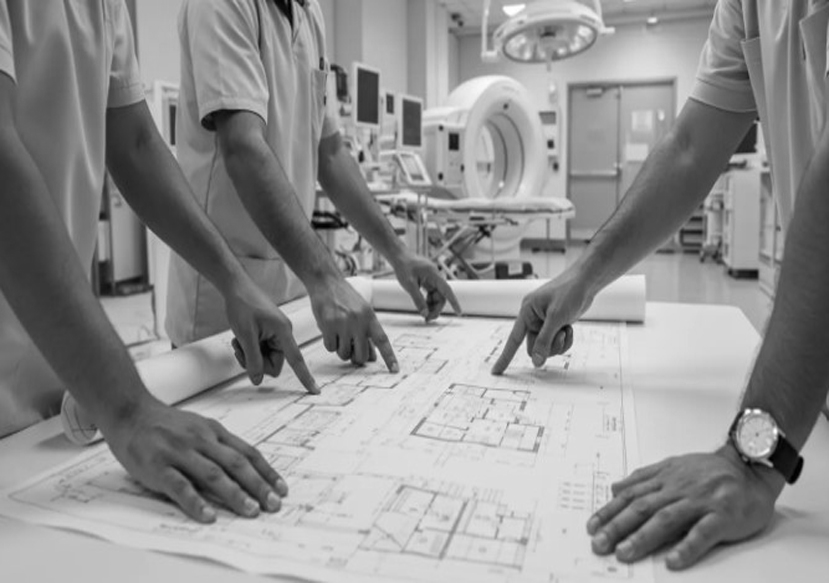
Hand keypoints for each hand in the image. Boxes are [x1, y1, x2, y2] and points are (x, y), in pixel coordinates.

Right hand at [101, 399, 287, 522]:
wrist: (130, 412)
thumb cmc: (167, 425)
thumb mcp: (199, 428)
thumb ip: (219, 446)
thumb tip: (247, 469)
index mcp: (214, 431)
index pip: (247, 453)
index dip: (266, 471)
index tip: (281, 488)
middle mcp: (201, 440)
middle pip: (236, 464)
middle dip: (258, 485)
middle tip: (274, 504)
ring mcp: (180, 452)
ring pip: (213, 475)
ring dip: (235, 494)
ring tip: (251, 511)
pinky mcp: (158, 466)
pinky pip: (180, 486)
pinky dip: (196, 502)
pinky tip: (209, 516)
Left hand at [224, 281, 318, 392]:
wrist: (237, 288)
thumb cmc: (243, 305)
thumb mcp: (245, 335)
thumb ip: (253, 359)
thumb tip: (258, 380)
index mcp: (284, 332)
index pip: (297, 360)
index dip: (305, 377)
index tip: (314, 390)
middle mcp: (283, 335)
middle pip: (273, 364)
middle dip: (256, 361)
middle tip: (241, 348)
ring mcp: (276, 334)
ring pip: (265, 359)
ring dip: (250, 355)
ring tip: (239, 341)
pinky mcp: (268, 333)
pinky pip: (262, 351)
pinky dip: (249, 349)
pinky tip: (241, 338)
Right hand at [309, 279, 398, 370]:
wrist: (326, 282)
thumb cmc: (345, 298)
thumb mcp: (362, 311)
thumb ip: (368, 332)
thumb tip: (372, 357)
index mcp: (370, 317)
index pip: (382, 340)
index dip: (389, 357)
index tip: (395, 370)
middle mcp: (359, 321)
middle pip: (361, 355)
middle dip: (356, 357)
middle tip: (350, 349)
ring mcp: (343, 324)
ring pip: (344, 354)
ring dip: (341, 350)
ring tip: (338, 334)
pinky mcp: (328, 325)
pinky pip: (330, 348)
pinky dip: (329, 343)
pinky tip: (328, 330)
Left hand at [391, 253, 461, 321]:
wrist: (399, 256)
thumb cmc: (404, 267)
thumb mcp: (409, 285)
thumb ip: (418, 299)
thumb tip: (425, 313)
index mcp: (434, 275)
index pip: (447, 291)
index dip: (454, 302)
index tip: (459, 312)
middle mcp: (436, 277)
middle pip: (441, 296)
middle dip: (436, 309)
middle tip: (427, 319)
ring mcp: (432, 279)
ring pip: (437, 296)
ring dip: (432, 306)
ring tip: (424, 315)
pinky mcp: (428, 281)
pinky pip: (432, 294)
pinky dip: (428, 301)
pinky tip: (423, 306)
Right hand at [492, 270, 592, 373]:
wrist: (585, 282)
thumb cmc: (568, 292)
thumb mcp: (556, 318)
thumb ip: (545, 341)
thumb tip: (536, 361)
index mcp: (527, 313)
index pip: (513, 340)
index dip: (505, 357)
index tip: (496, 372)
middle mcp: (533, 319)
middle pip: (533, 347)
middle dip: (548, 346)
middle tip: (560, 334)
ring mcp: (544, 323)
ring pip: (546, 347)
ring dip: (558, 343)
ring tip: (566, 328)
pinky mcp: (555, 325)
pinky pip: (555, 343)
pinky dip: (564, 340)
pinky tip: (569, 328)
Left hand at [586, 446, 783, 569]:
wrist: (750, 466)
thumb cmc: (710, 472)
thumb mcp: (673, 467)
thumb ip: (644, 478)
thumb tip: (615, 488)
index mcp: (665, 479)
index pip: (630, 495)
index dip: (610, 512)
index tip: (592, 527)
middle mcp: (678, 489)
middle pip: (642, 508)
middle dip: (618, 527)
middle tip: (599, 545)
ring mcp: (701, 502)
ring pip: (667, 519)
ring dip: (643, 537)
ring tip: (625, 553)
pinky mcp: (723, 515)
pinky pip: (703, 532)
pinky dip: (687, 547)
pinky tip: (673, 561)